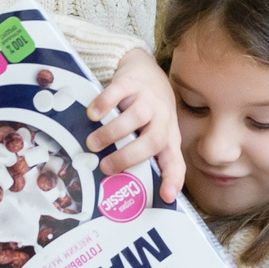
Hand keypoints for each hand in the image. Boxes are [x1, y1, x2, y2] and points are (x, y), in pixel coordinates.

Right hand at [86, 47, 182, 203]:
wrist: (146, 70)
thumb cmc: (147, 111)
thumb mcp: (151, 132)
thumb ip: (140, 155)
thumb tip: (116, 185)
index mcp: (168, 136)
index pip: (175, 161)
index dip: (172, 179)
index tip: (166, 196)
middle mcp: (162, 118)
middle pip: (153, 141)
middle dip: (128, 157)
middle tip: (106, 168)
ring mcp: (148, 98)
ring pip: (136, 117)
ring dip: (112, 133)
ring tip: (92, 144)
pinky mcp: (132, 81)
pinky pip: (119, 92)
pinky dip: (104, 104)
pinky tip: (92, 114)